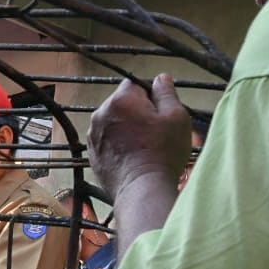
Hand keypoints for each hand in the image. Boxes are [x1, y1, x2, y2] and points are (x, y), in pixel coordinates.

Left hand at [88, 74, 191, 199]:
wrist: (142, 189)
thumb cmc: (162, 152)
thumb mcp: (176, 117)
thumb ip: (167, 93)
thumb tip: (162, 78)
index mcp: (121, 100)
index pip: (135, 84)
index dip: (150, 96)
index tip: (160, 113)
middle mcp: (101, 113)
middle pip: (122, 103)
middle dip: (137, 112)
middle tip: (155, 132)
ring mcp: (93, 134)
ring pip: (114, 122)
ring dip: (126, 128)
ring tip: (144, 147)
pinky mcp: (92, 153)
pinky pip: (107, 140)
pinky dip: (118, 144)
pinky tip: (133, 157)